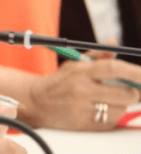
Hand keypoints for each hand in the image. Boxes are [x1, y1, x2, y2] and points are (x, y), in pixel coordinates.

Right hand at [24, 58, 140, 129]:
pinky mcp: (86, 125)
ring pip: (120, 109)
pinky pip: (111, 121)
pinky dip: (111, 115)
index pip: (113, 68)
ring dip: (120, 104)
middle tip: (131, 90)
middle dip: (133, 92)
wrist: (36, 102)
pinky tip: (98, 109)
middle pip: (124, 93)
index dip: (133, 72)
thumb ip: (97, 56)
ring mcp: (84, 109)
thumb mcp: (74, 65)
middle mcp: (82, 90)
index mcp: (80, 72)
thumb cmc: (59, 81)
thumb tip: (114, 43)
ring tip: (107, 100)